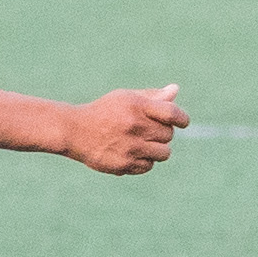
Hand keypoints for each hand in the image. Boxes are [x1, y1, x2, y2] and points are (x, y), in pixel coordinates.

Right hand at [65, 85, 186, 174]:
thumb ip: (152, 96)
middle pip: (168, 134)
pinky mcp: (124, 164)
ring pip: (164, 153)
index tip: (183, 122)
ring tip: (144, 143)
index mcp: (137, 106)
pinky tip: (132, 153)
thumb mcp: (126, 98)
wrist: (74, 131)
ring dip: (158, 149)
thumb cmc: (104, 111)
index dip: (182, 118)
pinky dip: (145, 161)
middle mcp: (135, 127)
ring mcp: (130, 147)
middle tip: (148, 130)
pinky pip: (149, 166)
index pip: (172, 113)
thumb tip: (175, 90)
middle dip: (163, 132)